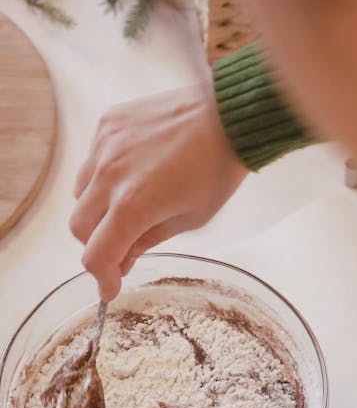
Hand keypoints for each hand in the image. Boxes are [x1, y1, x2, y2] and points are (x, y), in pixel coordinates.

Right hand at [71, 83, 247, 300]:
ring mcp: (105, 145)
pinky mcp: (108, 124)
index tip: (109, 288)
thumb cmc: (216, 171)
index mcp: (134, 205)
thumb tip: (121, 261)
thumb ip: (146, 242)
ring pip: (80, 193)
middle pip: (78, 227)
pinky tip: (133, 171)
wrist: (227, 118)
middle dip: (97, 244)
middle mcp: (111, 174)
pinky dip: (104, 175)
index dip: (102, 278)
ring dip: (97, 209)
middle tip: (121, 246)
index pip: (96, 255)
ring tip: (130, 204)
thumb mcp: (188, 220)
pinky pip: (92, 160)